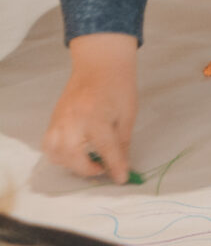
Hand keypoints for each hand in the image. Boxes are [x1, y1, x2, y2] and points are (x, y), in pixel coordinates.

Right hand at [43, 34, 139, 180]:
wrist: (99, 65)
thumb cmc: (118, 87)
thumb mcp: (127, 115)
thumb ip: (122, 142)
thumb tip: (122, 165)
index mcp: (96, 117)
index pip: (105, 149)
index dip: (115, 167)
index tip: (121, 180)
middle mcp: (73, 120)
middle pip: (72, 155)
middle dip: (87, 169)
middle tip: (103, 168)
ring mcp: (59, 120)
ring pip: (55, 152)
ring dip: (71, 164)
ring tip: (88, 161)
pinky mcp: (53, 119)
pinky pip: (48, 144)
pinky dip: (58, 154)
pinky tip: (74, 153)